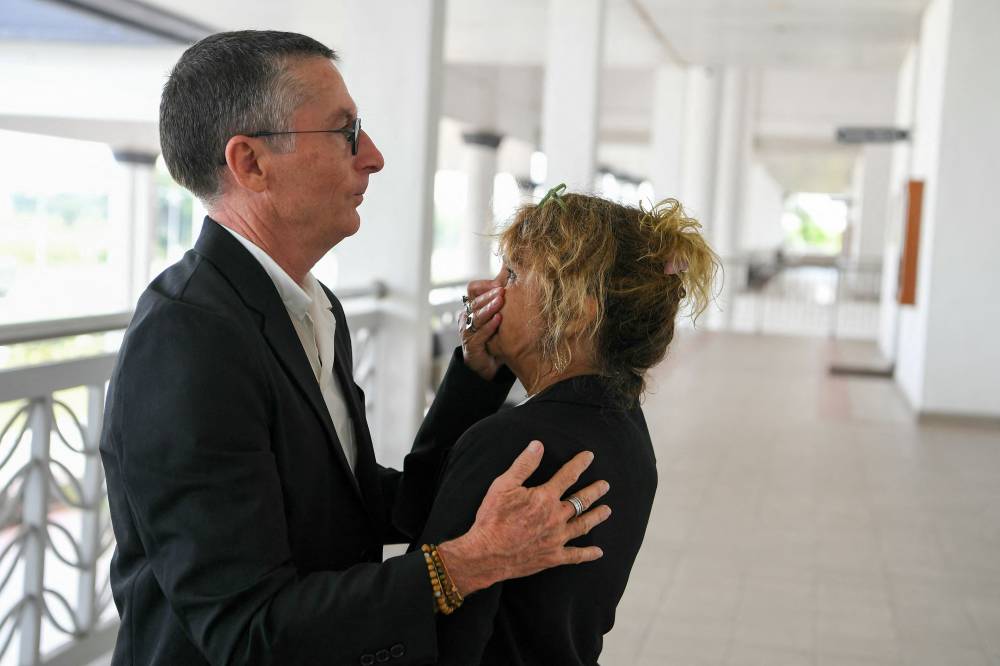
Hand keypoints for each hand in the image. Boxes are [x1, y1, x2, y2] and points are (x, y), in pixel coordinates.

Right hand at [438, 441, 610, 595]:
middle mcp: (556, 517)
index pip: (568, 476)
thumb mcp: (503, 485)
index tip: (589, 456)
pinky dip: (588, 554)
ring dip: (596, 516)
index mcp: (545, 498)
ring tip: (607, 510)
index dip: (579, 464)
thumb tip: (538, 445)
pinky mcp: (553, 557)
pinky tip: (598, 552)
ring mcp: (556, 538)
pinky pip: (575, 555)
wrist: (486, 554)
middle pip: (581, 501)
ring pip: (583, 525)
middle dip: (594, 491)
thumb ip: (523, 465)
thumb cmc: (492, 518)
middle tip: (605, 485)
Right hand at [460, 278, 504, 380]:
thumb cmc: (494, 336)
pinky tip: (498, 319)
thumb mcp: (498, 315)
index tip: (500, 283)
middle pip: (475, 302)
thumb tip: (515, 279)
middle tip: (502, 290)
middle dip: (489, 295)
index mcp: (472, 307)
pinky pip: (479, 334)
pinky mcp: (472, 346)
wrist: (488, 363)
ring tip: (500, 301)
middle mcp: (466, 318)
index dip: (484, 285)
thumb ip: (502, 300)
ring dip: (489, 308)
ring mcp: (467, 332)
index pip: (472, 289)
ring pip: (476, 317)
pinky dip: (489, 326)